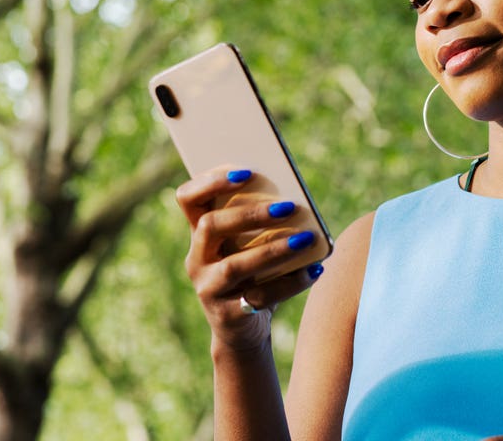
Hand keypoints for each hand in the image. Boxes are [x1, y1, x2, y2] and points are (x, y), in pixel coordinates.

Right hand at [175, 166, 323, 349]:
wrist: (243, 331)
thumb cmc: (252, 276)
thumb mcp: (250, 247)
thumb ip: (261, 225)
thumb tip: (296, 198)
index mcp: (200, 234)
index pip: (188, 198)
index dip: (211, 182)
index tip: (246, 172)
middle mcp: (197, 259)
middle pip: (211, 226)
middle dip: (250, 213)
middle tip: (287, 206)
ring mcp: (208, 288)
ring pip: (235, 265)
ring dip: (274, 249)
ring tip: (306, 238)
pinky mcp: (227, 315)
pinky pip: (260, 297)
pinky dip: (291, 282)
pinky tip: (314, 269)